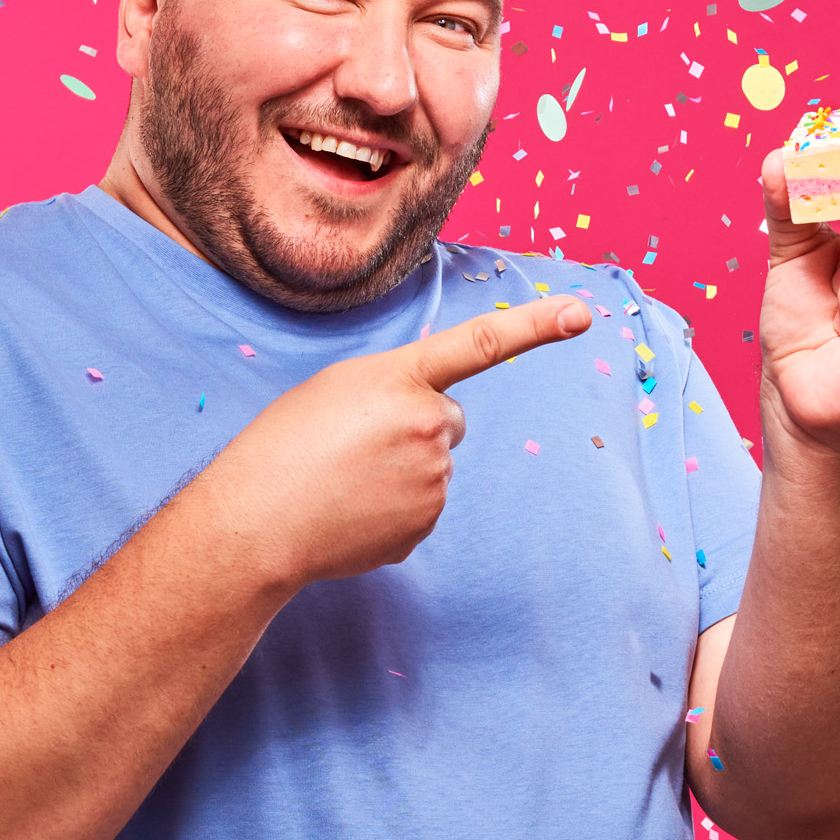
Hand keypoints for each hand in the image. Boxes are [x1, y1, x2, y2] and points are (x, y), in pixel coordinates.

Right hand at [206, 296, 591, 587]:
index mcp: (399, 378)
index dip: (535, 326)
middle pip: (448, 417)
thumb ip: (392, 390)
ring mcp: (432, 479)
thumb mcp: (334, 389)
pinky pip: (420, 506)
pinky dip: (392, 508)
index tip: (582, 313)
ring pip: (434, 464)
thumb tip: (433, 430)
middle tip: (357, 444)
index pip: (481, 343)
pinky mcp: (424, 525)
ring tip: (344, 480)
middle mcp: (428, 424)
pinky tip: (350, 510)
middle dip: (417, 426)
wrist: (256, 524)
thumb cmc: (281, 447)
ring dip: (401, 469)